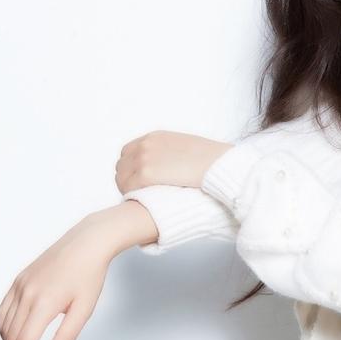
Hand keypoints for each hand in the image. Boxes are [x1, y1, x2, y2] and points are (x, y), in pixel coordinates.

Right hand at [0, 213, 116, 339]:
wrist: (87, 242)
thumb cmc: (90, 274)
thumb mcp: (85, 308)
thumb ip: (67, 336)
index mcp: (45, 302)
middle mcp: (27, 293)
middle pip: (12, 337)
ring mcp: (21, 285)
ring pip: (4, 324)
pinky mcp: (20, 279)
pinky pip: (4, 309)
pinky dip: (5, 327)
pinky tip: (14, 337)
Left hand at [115, 130, 231, 193]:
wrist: (219, 165)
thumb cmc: (211, 161)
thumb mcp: (186, 147)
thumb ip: (171, 154)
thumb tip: (170, 167)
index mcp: (156, 137)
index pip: (128, 152)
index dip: (132, 168)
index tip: (139, 181)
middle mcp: (146, 145)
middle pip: (121, 165)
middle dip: (127, 179)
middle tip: (139, 194)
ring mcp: (144, 159)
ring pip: (121, 178)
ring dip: (128, 189)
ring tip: (141, 200)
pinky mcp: (146, 174)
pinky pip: (127, 188)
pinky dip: (132, 195)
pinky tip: (143, 202)